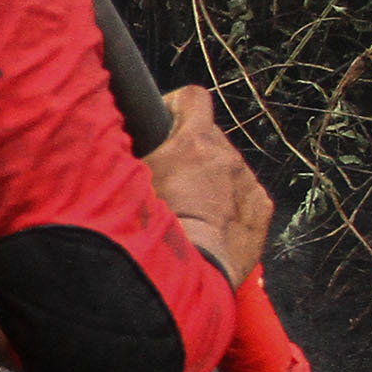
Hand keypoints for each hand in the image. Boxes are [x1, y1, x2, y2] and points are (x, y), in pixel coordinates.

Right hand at [140, 87, 273, 281]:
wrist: (189, 274)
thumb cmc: (153, 231)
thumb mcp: (124, 184)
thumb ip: (123, 157)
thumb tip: (109, 144)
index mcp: (194, 142)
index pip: (192, 97)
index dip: (175, 106)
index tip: (164, 123)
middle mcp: (226, 156)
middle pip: (210, 137)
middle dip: (191, 152)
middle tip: (168, 179)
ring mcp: (247, 182)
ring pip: (227, 168)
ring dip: (210, 180)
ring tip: (188, 208)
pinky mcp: (261, 209)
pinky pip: (246, 195)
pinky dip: (230, 204)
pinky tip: (210, 224)